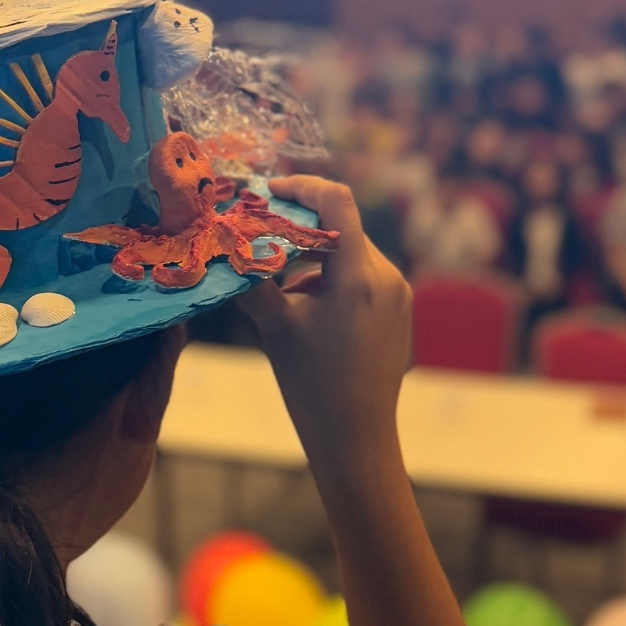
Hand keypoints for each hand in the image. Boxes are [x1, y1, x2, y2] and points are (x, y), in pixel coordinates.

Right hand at [237, 176, 411, 441]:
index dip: (301, 187)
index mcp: (358, 277)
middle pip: (340, 226)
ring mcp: (398, 293)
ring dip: (312, 254)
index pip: (336, 201)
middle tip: (260, 237)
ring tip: (279, 282)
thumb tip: (227, 242)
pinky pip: (361, 274)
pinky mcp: (398, 309)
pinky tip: (305, 304)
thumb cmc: (312, 386)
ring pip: (348, 251)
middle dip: (298, 226)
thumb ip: (254, 278)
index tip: (269, 193)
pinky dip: (330, 275)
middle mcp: (386, 277)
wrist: (356, 438)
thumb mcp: (275, 327)